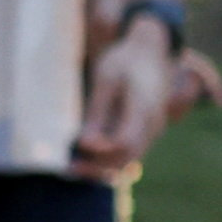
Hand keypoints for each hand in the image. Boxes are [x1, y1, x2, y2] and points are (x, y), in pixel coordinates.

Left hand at [70, 14, 221, 177]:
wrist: (150, 52)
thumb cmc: (124, 61)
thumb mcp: (106, 80)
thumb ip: (97, 112)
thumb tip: (85, 144)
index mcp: (144, 107)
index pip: (125, 143)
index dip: (102, 152)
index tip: (78, 149)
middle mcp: (153, 124)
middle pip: (127, 157)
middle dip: (97, 167)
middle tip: (68, 169)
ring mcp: (152, 130)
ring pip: (129, 159)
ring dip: (102, 167)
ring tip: (72, 168)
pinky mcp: (145, 132)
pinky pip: (129, 153)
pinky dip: (108, 160)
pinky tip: (85, 161)